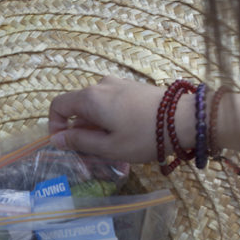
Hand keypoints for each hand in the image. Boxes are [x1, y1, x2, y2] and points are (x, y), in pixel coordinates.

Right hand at [48, 77, 175, 163]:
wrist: (185, 119)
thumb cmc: (144, 136)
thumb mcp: (108, 147)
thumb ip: (79, 142)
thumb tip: (56, 139)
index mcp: (90, 98)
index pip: (58, 106)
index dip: (54, 126)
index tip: (65, 145)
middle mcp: (101, 85)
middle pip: (79, 108)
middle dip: (80, 132)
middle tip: (93, 155)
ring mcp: (119, 84)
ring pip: (97, 108)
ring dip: (98, 128)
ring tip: (114, 150)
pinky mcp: (134, 88)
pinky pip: (112, 104)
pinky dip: (111, 120)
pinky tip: (128, 138)